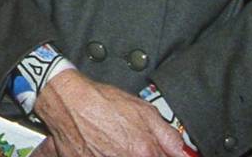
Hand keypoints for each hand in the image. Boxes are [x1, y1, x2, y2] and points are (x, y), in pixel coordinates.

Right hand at [30, 70, 184, 156]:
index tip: (156, 151)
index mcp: (144, 152)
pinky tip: (101, 148)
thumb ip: (169, 135)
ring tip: (113, 144)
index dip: (162, 156)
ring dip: (120, 154)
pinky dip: (103, 155)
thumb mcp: (143, 110)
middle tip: (131, 144)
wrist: (66, 100)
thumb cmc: (101, 102)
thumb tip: (185, 153)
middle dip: (141, 155)